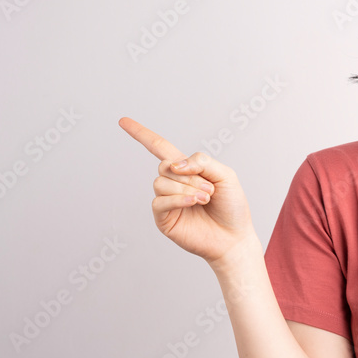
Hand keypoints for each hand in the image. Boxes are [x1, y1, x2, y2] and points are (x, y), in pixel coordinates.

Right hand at [119, 117, 255, 266]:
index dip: (142, 134)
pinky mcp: (163, 219)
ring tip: (205, 199)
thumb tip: (175, 164)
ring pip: (161, 182)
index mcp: (187, 170)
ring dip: (186, 188)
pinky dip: (177, 199)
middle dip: (190, 176)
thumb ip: (202, 161)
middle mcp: (173, 183)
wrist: (234, 237)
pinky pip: (159, 201)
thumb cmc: (232, 207)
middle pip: (165, 166)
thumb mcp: (225, 175)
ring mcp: (167, 201)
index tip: (123, 120)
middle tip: (210, 190)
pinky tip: (192, 203)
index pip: (160, 148)